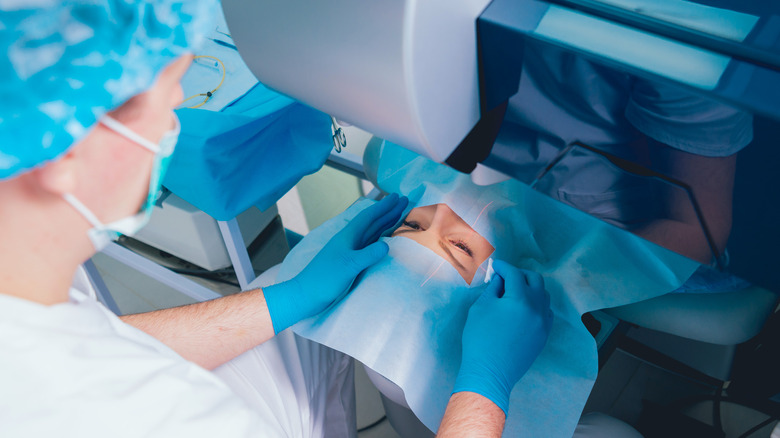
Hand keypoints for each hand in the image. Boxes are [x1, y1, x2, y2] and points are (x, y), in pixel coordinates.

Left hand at [264, 193, 407, 333]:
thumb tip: (387, 245)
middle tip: (404, 202)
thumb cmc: (324, 278)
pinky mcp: (350, 262)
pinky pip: (370, 246)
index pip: (368, 217)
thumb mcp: (348, 265)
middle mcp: (350, 241)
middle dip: (388, 212)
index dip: (383, 207)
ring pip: (372, 233)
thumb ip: (367, 255)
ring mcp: (350, 251)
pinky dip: (380, 240)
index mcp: (348, 237)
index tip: (397, 197)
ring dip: (385, 224)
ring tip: (399, 216)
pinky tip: (386, 240)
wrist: (307, 294)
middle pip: (372, 223)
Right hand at [453, 260, 552, 414]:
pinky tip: (524, 308)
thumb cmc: (480, 339)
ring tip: (515, 291)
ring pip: (543, 295)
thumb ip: (493, 289)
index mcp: (519, 299)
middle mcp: (537, 308)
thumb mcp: (480, 308)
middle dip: (520, 274)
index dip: (503, 267)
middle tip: (505, 277)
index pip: (514, 274)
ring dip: (530, 288)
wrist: (490, 372)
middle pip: (534, 280)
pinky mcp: (544, 334)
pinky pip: (546, 312)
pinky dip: (537, 304)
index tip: (495, 266)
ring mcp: (544, 322)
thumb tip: (500, 279)